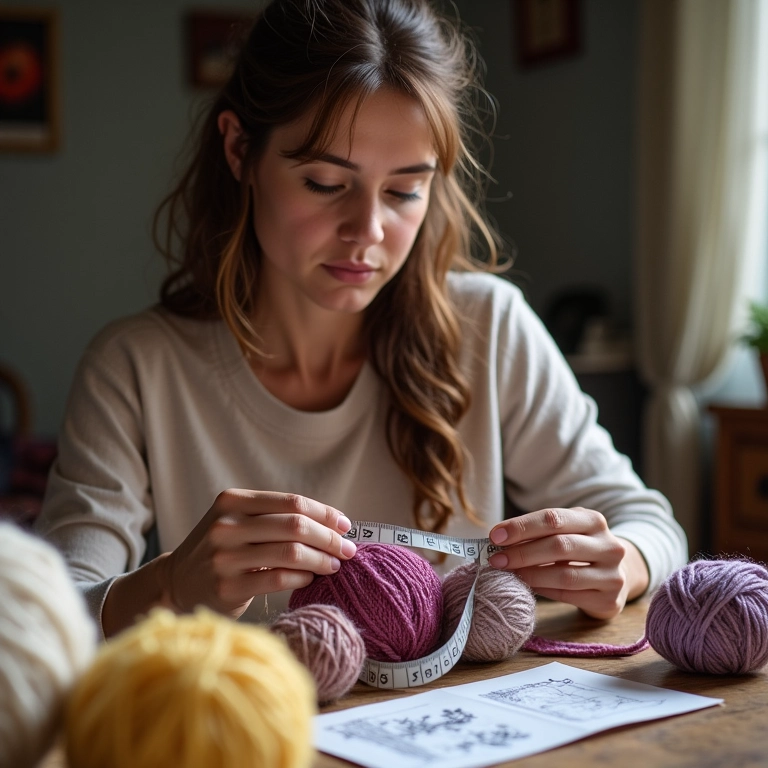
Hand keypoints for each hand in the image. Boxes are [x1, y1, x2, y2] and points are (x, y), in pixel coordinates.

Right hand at [157, 489, 356, 619]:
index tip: (345, 525)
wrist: (178, 581)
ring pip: (290, 553)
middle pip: (294, 526)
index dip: (324, 513)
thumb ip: (277, 516)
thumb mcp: (239, 520)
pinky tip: (310, 578)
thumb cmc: (223, 548)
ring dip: (321, 560)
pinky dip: (302, 578)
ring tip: (334, 565)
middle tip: (347, 549)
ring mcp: (224, 557)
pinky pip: (278, 579)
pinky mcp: (227, 587)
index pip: (291, 502)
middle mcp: (226, 525)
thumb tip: (335, 523)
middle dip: (329, 537)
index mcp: (232, 501)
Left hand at [488, 507, 648, 618]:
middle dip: (522, 552)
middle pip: (559, 545)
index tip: (495, 535)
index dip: (522, 526)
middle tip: (496, 559)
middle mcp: (609, 545)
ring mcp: (612, 574)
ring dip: (530, 574)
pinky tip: (527, 586)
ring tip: (508, 574)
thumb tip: (499, 540)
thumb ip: (539, 532)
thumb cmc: (581, 548)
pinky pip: (568, 595)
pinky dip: (543, 590)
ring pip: (564, 574)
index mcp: (594, 520)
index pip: (553, 518)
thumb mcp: (567, 532)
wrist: (620, 575)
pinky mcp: (609, 600)